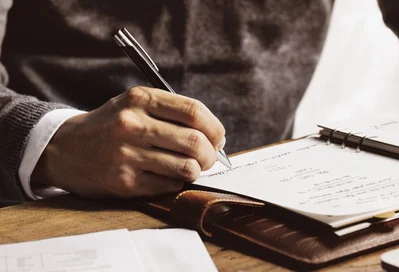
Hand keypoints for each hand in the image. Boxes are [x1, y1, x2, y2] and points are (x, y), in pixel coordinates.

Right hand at [31, 86, 225, 197]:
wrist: (64, 148)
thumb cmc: (111, 126)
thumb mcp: (135, 104)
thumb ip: (172, 113)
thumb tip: (216, 136)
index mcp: (140, 99)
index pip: (194, 112)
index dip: (215, 128)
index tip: (218, 138)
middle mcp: (133, 125)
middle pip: (195, 142)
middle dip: (211, 154)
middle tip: (208, 158)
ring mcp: (127, 155)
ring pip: (187, 167)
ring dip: (196, 171)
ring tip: (189, 167)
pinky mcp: (124, 182)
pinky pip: (169, 185)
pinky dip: (176, 183)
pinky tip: (167, 176)